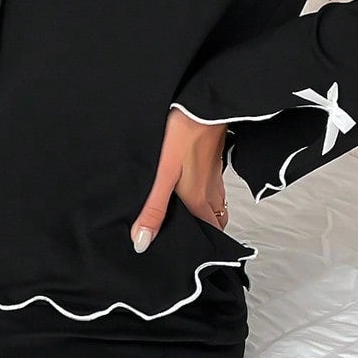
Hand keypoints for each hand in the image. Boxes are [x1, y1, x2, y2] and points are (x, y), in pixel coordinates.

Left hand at [130, 109, 228, 253]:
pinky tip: (190, 187)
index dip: (202, 246)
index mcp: (199, 199)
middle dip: (206, 232)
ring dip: (206, 213)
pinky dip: (206, 194)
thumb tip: (142, 243)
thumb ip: (154, 209)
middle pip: (214, 221)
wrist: (203, 102)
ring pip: (216, 203)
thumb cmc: (184, 134)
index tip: (192, 255)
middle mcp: (211, 190)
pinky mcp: (214, 157)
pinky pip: (214, 185)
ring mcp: (215, 173)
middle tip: (188, 240)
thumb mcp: (163, 176)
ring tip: (187, 219)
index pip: (210, 233)